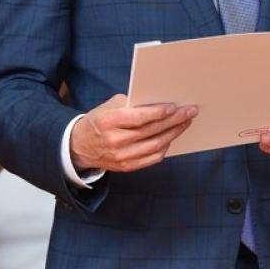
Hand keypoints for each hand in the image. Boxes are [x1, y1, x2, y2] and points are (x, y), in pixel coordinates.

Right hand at [68, 94, 196, 172]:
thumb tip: (158, 102)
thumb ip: (131, 103)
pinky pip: (152, 158)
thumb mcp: (108, 106)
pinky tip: (171, 136)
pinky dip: (165, 147)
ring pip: (155, 146)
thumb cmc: (98, 121)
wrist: (80, 146)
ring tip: (185, 122)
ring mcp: (121, 156)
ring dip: (174, 133)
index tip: (174, 107)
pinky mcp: (126, 167)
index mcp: (107, 122)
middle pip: (150, 131)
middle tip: (189, 112)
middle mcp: (114, 141)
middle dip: (174, 121)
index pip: (138, 118)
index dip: (158, 113)